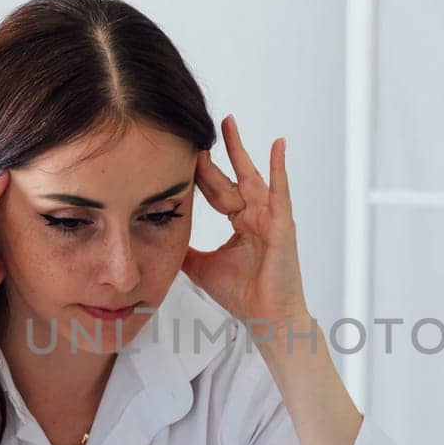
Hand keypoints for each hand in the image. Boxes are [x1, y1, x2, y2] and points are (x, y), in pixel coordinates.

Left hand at [183, 115, 309, 328]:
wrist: (268, 320)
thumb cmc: (244, 296)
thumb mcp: (202, 267)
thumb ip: (186, 249)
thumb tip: (160, 237)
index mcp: (241, 224)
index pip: (217, 191)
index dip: (201, 174)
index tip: (184, 153)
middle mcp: (257, 217)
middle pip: (231, 178)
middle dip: (218, 154)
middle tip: (205, 127)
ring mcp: (271, 219)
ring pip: (251, 178)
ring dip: (241, 150)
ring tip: (229, 124)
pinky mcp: (283, 226)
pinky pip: (280, 193)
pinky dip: (280, 168)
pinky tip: (278, 145)